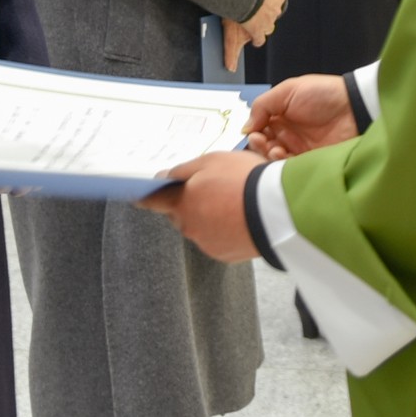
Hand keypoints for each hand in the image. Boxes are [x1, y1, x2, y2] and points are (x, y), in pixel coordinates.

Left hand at [139, 150, 259, 261]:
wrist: (277, 209)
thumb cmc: (243, 180)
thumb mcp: (211, 161)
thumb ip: (183, 171)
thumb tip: (163, 177)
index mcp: (181, 204)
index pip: (154, 202)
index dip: (146, 198)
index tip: (138, 198)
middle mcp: (190, 228)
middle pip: (181, 214)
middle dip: (190, 203)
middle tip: (213, 189)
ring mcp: (208, 244)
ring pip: (201, 227)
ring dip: (209, 217)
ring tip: (233, 202)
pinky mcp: (226, 255)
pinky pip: (219, 240)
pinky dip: (225, 230)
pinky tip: (241, 217)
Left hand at [231, 0, 286, 53]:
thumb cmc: (236, 13)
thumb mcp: (229, 34)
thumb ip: (231, 53)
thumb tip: (230, 69)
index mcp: (258, 32)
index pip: (259, 39)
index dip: (254, 37)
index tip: (250, 34)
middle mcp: (269, 23)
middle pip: (267, 26)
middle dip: (260, 23)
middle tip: (250, 16)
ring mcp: (275, 9)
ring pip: (273, 12)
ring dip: (265, 8)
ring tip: (254, 2)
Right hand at [246, 74, 357, 160]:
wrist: (354, 108)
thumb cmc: (322, 95)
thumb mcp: (288, 91)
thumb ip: (263, 106)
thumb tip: (245, 128)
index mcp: (282, 116)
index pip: (260, 129)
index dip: (254, 133)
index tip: (253, 133)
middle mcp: (289, 134)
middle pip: (265, 146)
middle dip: (259, 145)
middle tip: (260, 141)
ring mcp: (300, 150)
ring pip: (275, 159)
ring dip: (269, 155)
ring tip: (274, 148)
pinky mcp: (311, 163)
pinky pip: (290, 169)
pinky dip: (282, 165)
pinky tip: (282, 155)